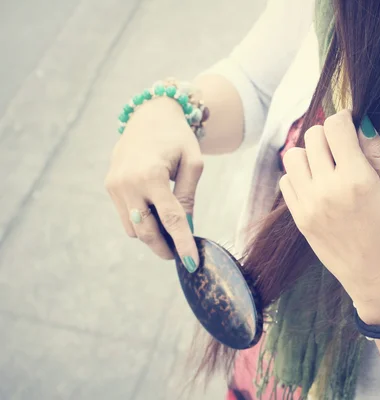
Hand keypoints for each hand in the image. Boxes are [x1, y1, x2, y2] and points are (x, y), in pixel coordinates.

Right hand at [105, 97, 202, 271]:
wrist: (149, 116)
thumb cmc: (177, 138)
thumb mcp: (193, 163)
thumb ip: (188, 197)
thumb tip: (186, 229)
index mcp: (152, 175)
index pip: (170, 219)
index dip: (182, 244)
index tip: (191, 263)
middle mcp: (128, 182)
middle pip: (145, 231)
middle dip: (163, 248)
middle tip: (179, 256)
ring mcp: (115, 186)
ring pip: (133, 228)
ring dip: (152, 236)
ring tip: (171, 234)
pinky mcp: (110, 186)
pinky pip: (125, 217)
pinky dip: (141, 223)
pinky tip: (156, 219)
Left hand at [279, 110, 379, 323]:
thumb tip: (362, 125)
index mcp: (357, 181)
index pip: (336, 127)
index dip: (346, 118)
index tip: (353, 123)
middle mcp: (326, 190)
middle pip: (313, 136)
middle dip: (330, 134)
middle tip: (345, 147)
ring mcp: (308, 206)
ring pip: (294, 156)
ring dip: (311, 153)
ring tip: (330, 166)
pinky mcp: (300, 220)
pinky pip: (286, 182)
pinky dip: (300, 176)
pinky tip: (320, 184)